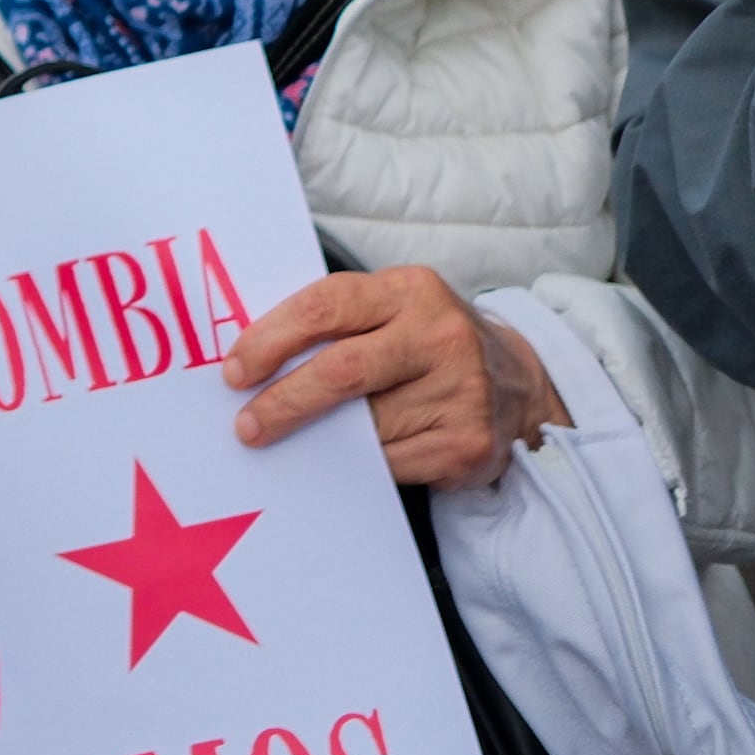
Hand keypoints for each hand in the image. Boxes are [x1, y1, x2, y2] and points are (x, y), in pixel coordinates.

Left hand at [222, 265, 567, 488]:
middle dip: (283, 401)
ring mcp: (462, 391)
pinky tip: (350, 458)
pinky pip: (391, 461)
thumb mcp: (389, 310)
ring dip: (322, 438)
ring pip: (364, 425)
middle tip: (246, 425)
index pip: (324, 308)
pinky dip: (360, 463)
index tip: (235, 371)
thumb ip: (333, 323)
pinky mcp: (469, 443)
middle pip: (341, 372)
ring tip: (295, 441)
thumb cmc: (425, 343)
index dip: (270, 340)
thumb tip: (251, 363)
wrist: (519, 383)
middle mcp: (440, 336)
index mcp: (409, 291)